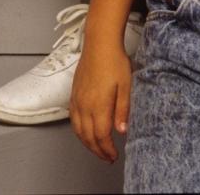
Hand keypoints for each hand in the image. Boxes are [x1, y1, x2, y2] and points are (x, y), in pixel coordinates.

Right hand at [69, 39, 131, 163]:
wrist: (100, 42)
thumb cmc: (115, 60)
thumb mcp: (126, 85)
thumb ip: (123, 109)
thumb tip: (121, 132)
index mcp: (99, 105)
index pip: (101, 136)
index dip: (107, 150)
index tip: (113, 156)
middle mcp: (85, 105)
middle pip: (88, 137)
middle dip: (98, 151)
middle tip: (107, 157)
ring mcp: (77, 100)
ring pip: (78, 130)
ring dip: (87, 143)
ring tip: (97, 149)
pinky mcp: (73, 94)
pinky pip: (73, 119)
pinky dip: (78, 131)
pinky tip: (85, 132)